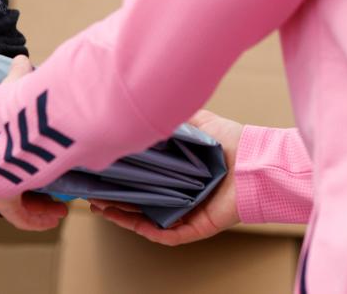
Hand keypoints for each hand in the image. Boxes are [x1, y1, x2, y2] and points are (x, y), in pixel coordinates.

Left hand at [0, 54, 68, 231]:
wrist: (25, 118)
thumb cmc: (21, 99)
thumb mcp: (17, 83)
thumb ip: (19, 75)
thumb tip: (22, 60)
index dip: (6, 161)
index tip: (28, 164)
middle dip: (20, 188)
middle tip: (43, 192)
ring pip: (7, 200)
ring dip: (32, 206)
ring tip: (54, 209)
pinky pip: (18, 214)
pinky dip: (36, 218)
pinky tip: (54, 216)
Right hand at [89, 109, 241, 245]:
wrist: (258, 160)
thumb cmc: (230, 140)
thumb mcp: (195, 123)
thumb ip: (171, 120)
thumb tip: (141, 112)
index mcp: (177, 172)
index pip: (141, 177)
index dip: (118, 175)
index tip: (96, 169)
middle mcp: (179, 193)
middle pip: (138, 200)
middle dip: (111, 197)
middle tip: (89, 191)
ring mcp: (185, 212)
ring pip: (146, 219)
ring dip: (121, 215)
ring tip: (98, 206)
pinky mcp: (195, 228)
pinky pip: (166, 234)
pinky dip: (145, 230)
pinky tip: (126, 221)